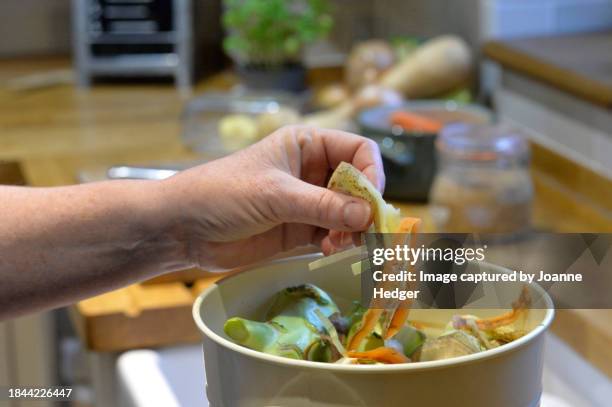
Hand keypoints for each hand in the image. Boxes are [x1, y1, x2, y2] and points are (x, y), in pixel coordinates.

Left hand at [164, 125, 384, 269]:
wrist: (183, 228)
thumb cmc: (222, 194)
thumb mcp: (274, 194)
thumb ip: (322, 205)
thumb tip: (368, 215)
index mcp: (306, 145)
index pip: (357, 150)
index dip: (371, 173)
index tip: (372, 201)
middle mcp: (311, 171)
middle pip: (358, 185)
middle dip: (365, 208)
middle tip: (366, 232)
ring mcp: (306, 202)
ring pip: (349, 213)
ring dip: (354, 230)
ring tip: (344, 244)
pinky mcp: (299, 230)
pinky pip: (333, 235)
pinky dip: (339, 243)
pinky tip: (330, 250)